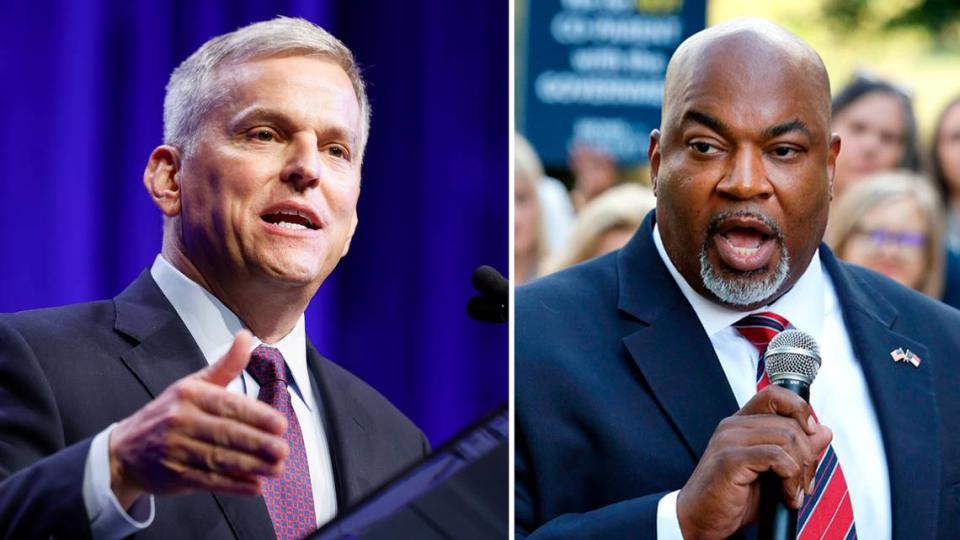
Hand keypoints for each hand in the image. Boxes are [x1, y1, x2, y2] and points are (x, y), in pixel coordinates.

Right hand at [108, 330, 288, 507]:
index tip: (280, 424)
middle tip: (283, 450)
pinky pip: (209, 481)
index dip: (256, 416)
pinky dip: (233, 485)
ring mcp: (176, 450)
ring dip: (251, 466)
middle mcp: (181, 421)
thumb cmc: (168, 413)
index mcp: (189, 395)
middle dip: (258, 443)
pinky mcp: (174, 475)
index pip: (228, 405)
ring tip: (277, 468)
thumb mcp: (193, 384)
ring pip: (220, 458)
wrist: (124, 450)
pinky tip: (254, 486)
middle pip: (226, 434)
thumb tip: (247, 336)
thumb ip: (226, 365)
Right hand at [676, 385, 831, 539]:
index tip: (811, 434)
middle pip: (790, 423)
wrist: (701, 519)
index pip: (775, 395)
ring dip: (801, 470)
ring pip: (787, 438)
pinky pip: (777, 457)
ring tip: (794, 492)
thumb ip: (796, 450)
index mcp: (741, 425)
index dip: (799, 408)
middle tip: (804, 483)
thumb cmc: (731, 498)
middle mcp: (733, 427)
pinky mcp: (731, 459)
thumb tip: (822, 431)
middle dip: (808, 456)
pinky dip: (791, 479)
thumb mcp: (772, 473)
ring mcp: (730, 440)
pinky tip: (786, 496)